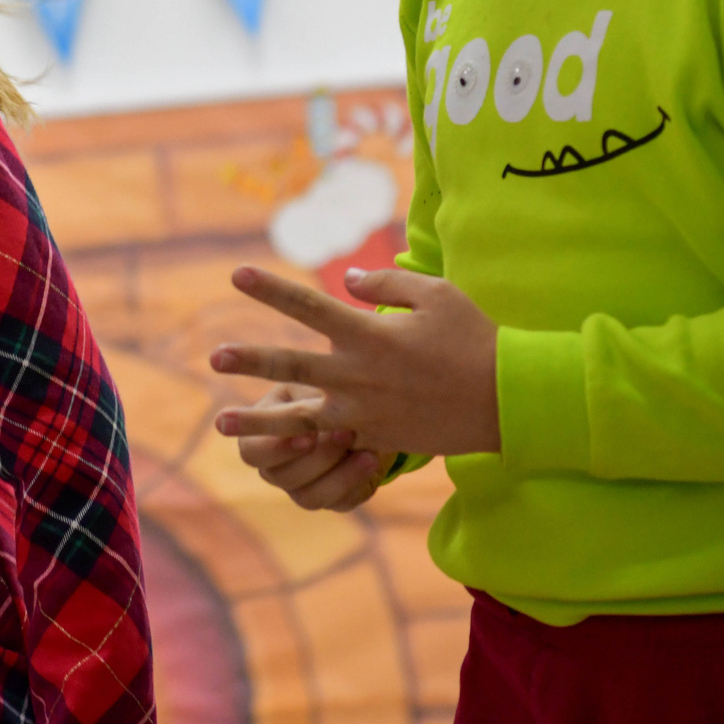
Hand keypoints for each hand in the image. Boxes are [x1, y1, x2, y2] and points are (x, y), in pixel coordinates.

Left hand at [209, 265, 501, 459]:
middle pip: (293, 364)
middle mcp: (360, 374)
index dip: (271, 289)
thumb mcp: (435, 294)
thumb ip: (386, 282)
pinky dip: (301, 444)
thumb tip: (346, 279)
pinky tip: (274, 447)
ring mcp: (366, 412)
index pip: (309, 306)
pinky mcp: (377, 438)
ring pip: (301, 417)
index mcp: (370, 334)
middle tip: (214, 358)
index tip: (236, 275)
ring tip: (218, 422)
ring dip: (257, 420)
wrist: (509, 400)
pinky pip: (332, 441)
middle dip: (251, 361)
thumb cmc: (475, 338)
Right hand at [234, 384, 384, 512]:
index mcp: (259, 436)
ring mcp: (301, 488)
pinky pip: (341, 503)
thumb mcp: (311, 385)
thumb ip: (302, 388)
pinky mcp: (331, 500)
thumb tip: (304, 387)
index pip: (252, 453)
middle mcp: (274, 468)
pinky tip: (373, 461)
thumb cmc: (326, 389)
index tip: (309, 434)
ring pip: (311, 497)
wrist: (362, 408)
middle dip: (319, 458)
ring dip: (341, 475)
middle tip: (346, 432)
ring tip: (368, 452)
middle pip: (283, 478)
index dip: (277, 448)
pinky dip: (358, 483)